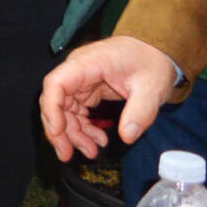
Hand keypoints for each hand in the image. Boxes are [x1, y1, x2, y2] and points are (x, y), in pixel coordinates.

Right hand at [40, 35, 182, 158]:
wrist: (155, 51)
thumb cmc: (151, 63)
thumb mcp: (151, 88)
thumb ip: (140, 111)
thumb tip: (127, 137)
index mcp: (88, 63)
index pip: (56, 83)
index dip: (52, 108)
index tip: (58, 132)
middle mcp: (77, 71)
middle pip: (55, 100)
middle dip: (59, 130)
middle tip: (68, 155)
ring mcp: (80, 81)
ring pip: (63, 110)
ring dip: (72, 133)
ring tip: (92, 151)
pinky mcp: (86, 90)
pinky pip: (76, 112)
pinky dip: (82, 128)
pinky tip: (97, 140)